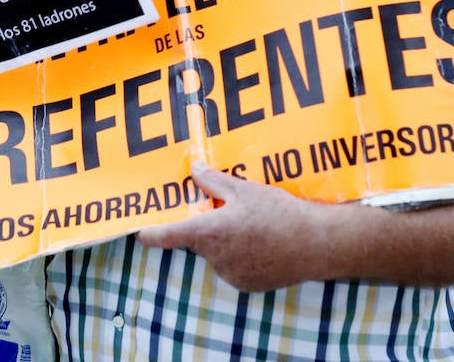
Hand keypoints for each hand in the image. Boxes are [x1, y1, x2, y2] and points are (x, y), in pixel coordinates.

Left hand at [137, 163, 334, 291]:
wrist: (314, 244)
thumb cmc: (278, 213)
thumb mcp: (244, 189)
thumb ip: (213, 180)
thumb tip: (193, 168)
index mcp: (208, 233)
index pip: (167, 236)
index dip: (150, 233)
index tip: (139, 231)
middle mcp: (214, 258)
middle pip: (197, 239)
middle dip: (206, 224)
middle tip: (224, 207)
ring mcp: (230, 274)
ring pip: (216, 251)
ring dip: (225, 238)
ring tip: (251, 222)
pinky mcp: (246, 284)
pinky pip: (233, 265)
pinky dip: (240, 253)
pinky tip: (261, 239)